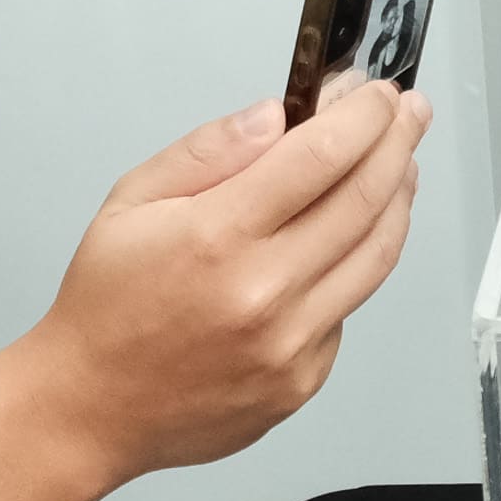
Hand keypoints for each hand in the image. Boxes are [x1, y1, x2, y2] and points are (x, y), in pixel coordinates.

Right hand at [18, 80, 426, 482]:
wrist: (90, 408)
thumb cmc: (107, 305)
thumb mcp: (133, 201)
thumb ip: (211, 151)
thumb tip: (277, 114)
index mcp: (218, 237)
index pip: (321, 155)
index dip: (364, 115)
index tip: (379, 92)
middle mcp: (264, 292)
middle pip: (364, 200)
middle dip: (397, 143)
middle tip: (409, 113)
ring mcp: (290, 344)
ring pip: (376, 256)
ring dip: (396, 200)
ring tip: (398, 164)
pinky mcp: (302, 380)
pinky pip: (349, 308)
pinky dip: (356, 265)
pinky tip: (343, 240)